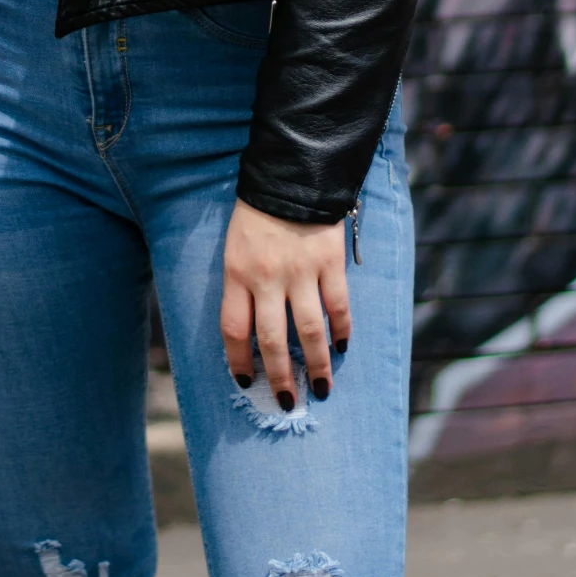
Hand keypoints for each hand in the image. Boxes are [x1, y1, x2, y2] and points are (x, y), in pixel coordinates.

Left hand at [220, 197, 350, 408]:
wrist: (291, 174)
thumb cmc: (257, 215)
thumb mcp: (235, 247)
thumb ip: (242, 286)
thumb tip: (251, 334)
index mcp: (236, 273)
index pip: (233, 329)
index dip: (238, 361)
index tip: (246, 381)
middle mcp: (267, 277)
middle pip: (272, 340)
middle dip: (279, 377)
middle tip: (287, 402)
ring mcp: (300, 270)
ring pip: (309, 330)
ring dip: (317, 364)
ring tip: (321, 388)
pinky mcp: (329, 262)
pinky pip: (337, 304)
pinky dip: (342, 329)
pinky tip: (342, 346)